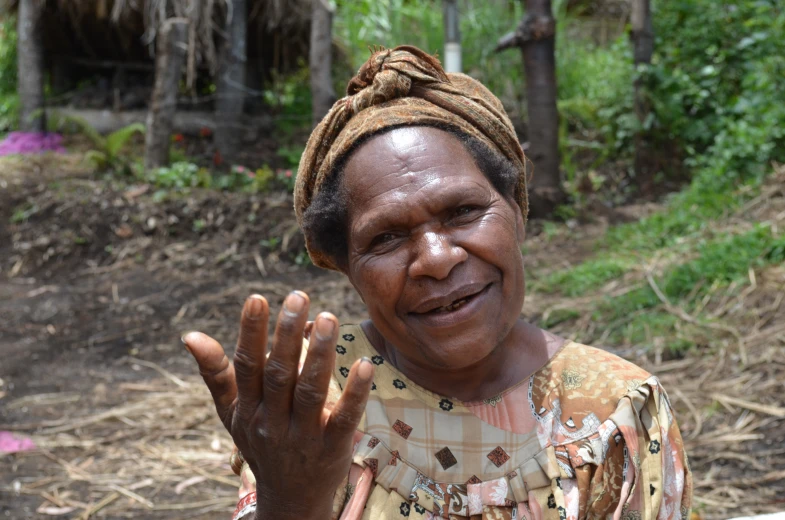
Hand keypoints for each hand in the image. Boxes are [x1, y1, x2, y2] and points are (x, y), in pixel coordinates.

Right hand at [182, 292, 374, 518]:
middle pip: (279, 373)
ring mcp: (302, 436)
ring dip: (320, 354)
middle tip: (299, 296)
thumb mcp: (231, 414)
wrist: (289, 499)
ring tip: (328, 317)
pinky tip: (364, 364)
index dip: (250, 332)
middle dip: (287, 334)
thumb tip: (189, 335)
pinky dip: (354, 392)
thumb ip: (216, 374)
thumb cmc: (260, 443)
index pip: (247, 366)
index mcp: (248, 409)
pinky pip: (344, 418)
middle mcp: (271, 422)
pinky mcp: (332, 447)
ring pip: (310, 392)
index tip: (257, 298)